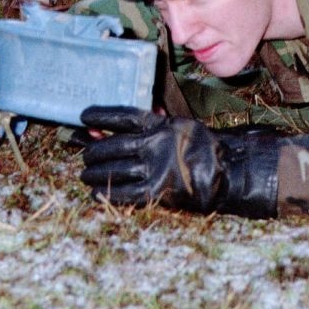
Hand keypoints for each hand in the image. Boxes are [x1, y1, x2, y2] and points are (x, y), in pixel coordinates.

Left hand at [78, 106, 278, 217]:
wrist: (225, 173)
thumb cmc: (197, 146)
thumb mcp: (176, 125)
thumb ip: (149, 123)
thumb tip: (115, 127)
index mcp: (160, 125)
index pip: (124, 117)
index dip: (101, 116)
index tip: (83, 115)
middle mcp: (155, 145)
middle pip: (112, 146)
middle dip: (93, 151)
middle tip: (83, 156)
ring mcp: (155, 168)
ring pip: (114, 169)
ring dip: (94, 172)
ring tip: (84, 174)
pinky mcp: (158, 191)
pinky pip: (125, 193)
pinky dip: (106, 192)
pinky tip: (94, 192)